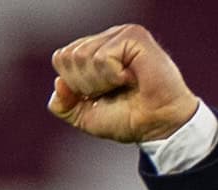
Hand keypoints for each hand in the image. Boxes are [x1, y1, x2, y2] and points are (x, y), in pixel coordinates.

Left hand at [47, 24, 198, 143]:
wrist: (158, 127)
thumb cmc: (130, 119)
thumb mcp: (86, 116)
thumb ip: (63, 104)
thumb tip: (58, 83)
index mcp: (95, 50)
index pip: (61, 59)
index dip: (75, 86)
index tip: (101, 96)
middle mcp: (107, 38)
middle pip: (69, 57)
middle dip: (86, 85)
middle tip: (113, 92)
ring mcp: (120, 35)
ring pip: (83, 57)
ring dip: (101, 83)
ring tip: (124, 85)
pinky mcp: (134, 37)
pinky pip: (101, 57)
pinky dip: (113, 77)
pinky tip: (131, 78)